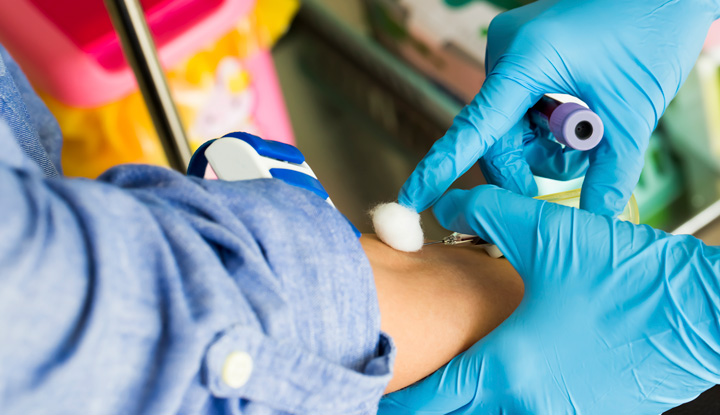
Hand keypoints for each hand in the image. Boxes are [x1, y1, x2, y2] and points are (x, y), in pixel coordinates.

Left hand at [379, 186, 719, 413]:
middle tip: (414, 378)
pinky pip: (541, 405)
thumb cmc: (631, 277)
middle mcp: (534, 402)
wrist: (708, 310)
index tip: (374, 396)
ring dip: (479, 392)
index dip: (398, 401)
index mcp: (510, 367)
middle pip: (464, 411)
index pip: (433, 402)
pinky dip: (519, 389)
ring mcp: (569, 411)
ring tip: (464, 364)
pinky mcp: (598, 408)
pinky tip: (526, 354)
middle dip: (434, 399)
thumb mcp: (546, 231)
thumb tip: (447, 202)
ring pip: (502, 409)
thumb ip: (485, 211)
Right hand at [399, 0, 717, 215]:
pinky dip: (543, 127)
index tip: (410, 199)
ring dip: (542, 148)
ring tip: (587, 139)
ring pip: (508, 127)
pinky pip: (518, 107)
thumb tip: (593, 220)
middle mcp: (506, 53)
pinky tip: (576, 121)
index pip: (474, 129)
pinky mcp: (524, 55)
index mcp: (526, 60)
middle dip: (529, 165)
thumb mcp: (632, 110)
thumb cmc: (652, 28)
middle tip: (575, 172)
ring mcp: (512, 52)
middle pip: (494, 137)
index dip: (439, 169)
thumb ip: (611, 171)